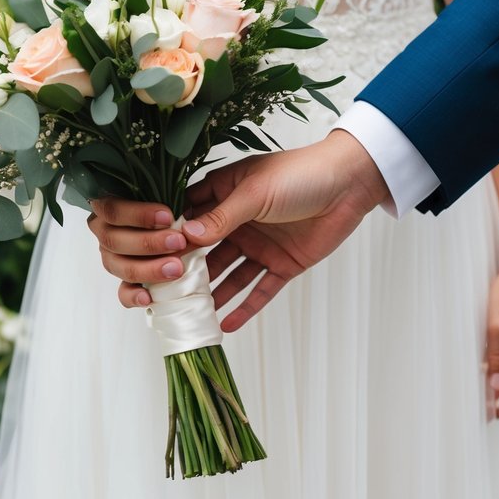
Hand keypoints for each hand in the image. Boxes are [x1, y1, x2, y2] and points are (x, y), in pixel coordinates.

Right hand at [87, 130, 389, 329]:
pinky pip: (259, 290)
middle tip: (163, 296)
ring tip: (189, 317)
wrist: (351, 184)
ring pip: (228, 276)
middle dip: (184, 274)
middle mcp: (238, 222)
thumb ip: (220, 216)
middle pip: (204, 253)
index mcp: (225, 195)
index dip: (169, 238)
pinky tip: (225, 325)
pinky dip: (244, 308)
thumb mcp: (254, 192)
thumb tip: (183, 237)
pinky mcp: (283, 264)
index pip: (187, 218)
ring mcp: (259, 244)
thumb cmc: (301, 173)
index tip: (147, 258)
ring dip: (211, 295)